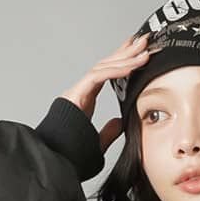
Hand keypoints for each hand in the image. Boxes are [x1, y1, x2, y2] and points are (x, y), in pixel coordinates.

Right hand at [59, 31, 149, 158]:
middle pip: (106, 65)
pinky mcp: (75, 94)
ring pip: (103, 67)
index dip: (122, 61)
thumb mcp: (97, 143)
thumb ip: (108, 132)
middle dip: (125, 51)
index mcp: (86, 98)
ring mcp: (77, 90)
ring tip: (143, 49)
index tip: (136, 52)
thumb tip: (119, 123)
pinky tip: (131, 65)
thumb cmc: (70, 153)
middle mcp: (81, 90)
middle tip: (144, 40)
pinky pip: (98, 77)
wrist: (55, 160)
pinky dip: (115, 70)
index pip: (106, 74)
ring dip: (125, 57)